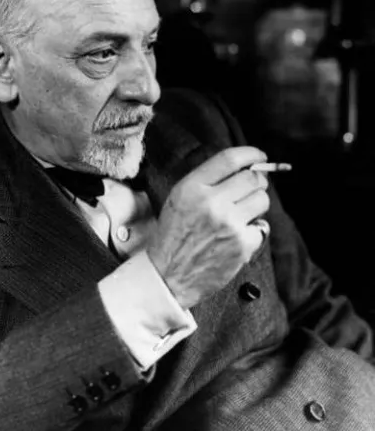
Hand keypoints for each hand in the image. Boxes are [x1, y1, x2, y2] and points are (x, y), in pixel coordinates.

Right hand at [147, 146, 269, 309]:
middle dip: (257, 181)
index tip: (259, 156)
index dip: (251, 154)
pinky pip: (262, 227)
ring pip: (262, 200)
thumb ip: (207, 182)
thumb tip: (245, 168)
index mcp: (192, 188)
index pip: (230, 159)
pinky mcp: (241, 245)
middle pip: (253, 178)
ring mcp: (229, 224)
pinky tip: (238, 236)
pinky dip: (254, 230)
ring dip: (257, 205)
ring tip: (241, 215)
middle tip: (251, 189)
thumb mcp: (179, 200)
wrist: (167, 276)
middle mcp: (211, 203)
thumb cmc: (173, 237)